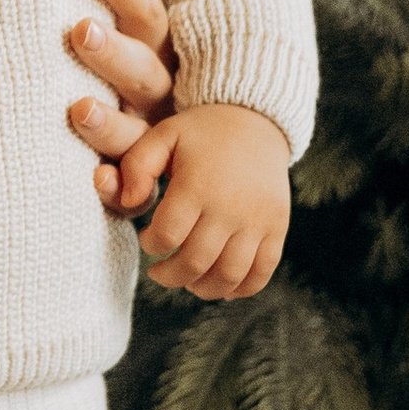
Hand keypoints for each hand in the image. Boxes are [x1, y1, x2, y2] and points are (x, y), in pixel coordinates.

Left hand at [64, 0, 178, 217]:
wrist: (216, 154)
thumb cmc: (146, 73)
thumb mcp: (144, 36)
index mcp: (162, 55)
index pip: (150, 17)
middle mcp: (162, 97)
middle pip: (141, 71)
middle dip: (112, 53)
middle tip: (80, 30)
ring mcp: (157, 142)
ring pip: (137, 133)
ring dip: (108, 124)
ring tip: (78, 109)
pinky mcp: (148, 181)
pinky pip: (134, 191)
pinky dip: (117, 188)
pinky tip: (98, 181)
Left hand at [120, 101, 291, 300]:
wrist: (255, 120)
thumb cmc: (200, 133)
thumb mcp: (162, 136)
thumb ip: (137, 166)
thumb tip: (131, 203)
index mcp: (197, 185)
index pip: (167, 236)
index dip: (151, 245)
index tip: (148, 239)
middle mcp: (230, 207)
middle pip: (195, 263)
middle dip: (169, 276)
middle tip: (159, 271)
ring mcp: (258, 220)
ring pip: (228, 276)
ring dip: (202, 288)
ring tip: (188, 281)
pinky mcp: (277, 228)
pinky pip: (260, 273)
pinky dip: (240, 289)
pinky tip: (221, 286)